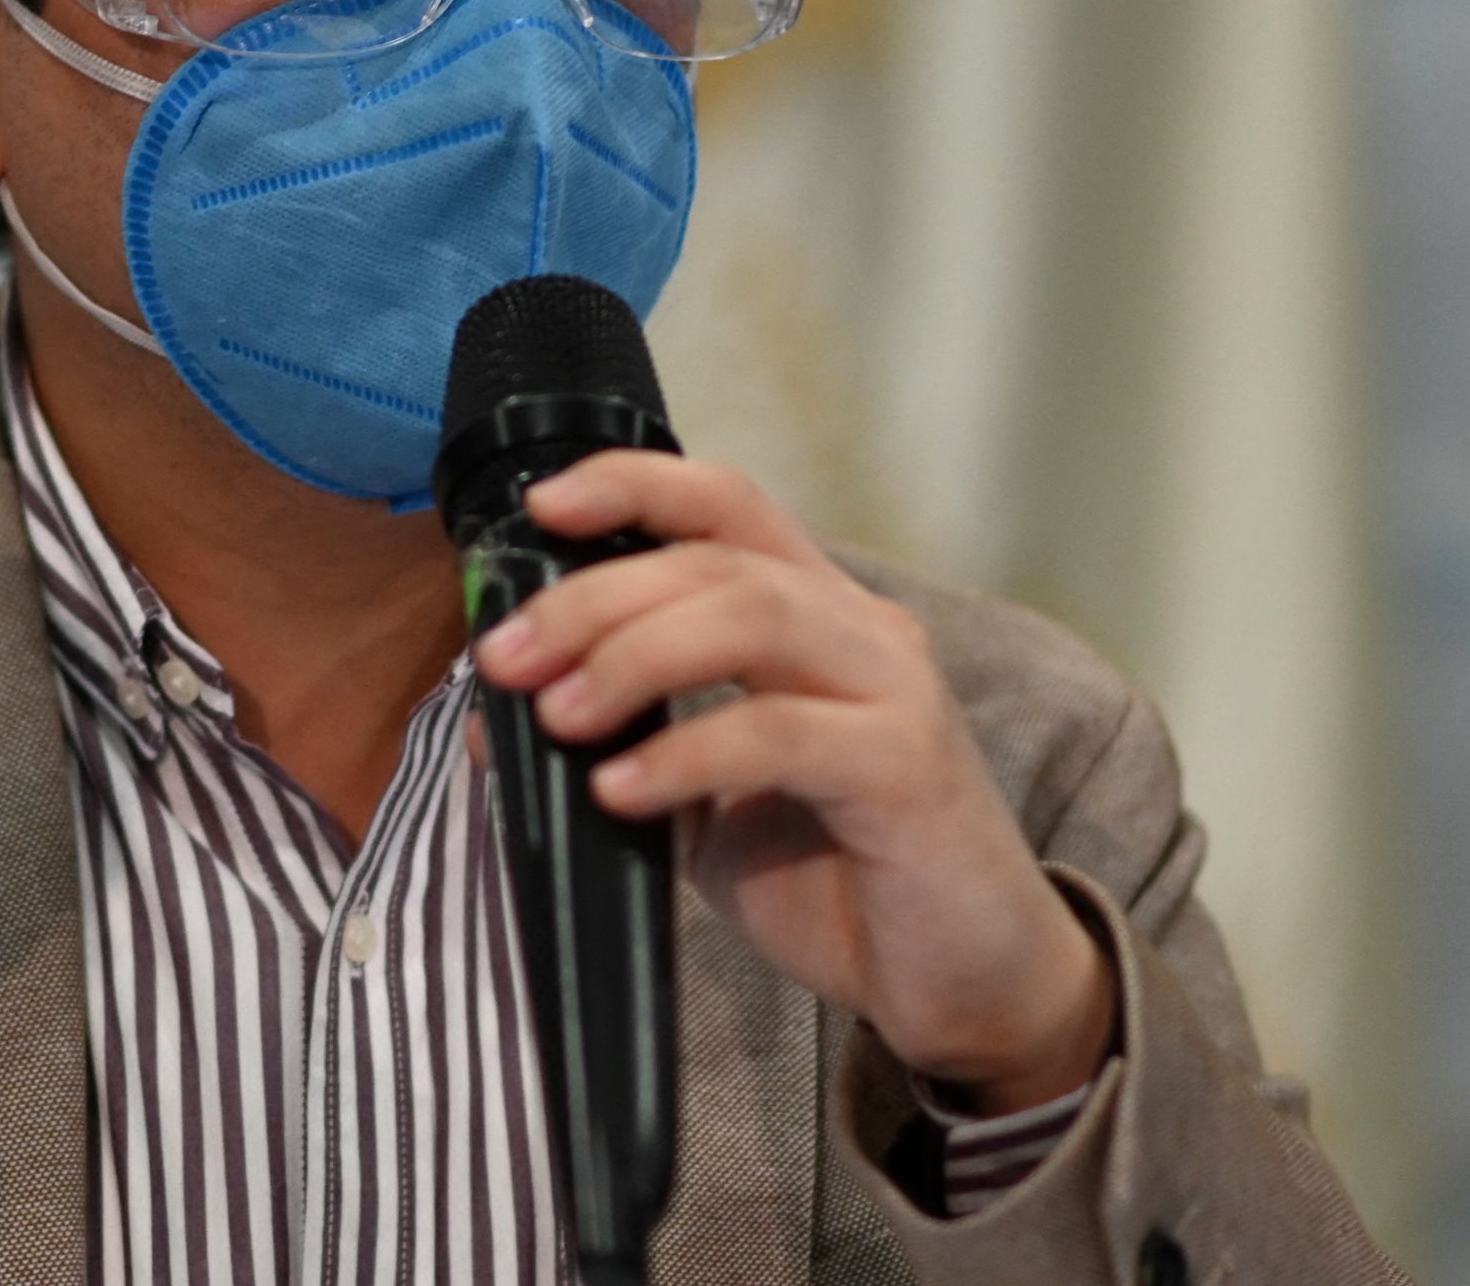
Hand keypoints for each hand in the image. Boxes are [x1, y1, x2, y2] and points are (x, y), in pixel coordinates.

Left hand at [470, 454, 1113, 1114]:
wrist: (969, 985)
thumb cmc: (842, 881)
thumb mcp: (710, 809)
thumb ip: (629, 749)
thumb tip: (499, 716)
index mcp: (817, 615)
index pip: (727, 504)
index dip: (633, 485)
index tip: (542, 506)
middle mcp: (863, 629)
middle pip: (716, 560)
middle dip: (594, 597)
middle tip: (506, 657)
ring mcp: (895, 691)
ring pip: (750, 616)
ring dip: (633, 654)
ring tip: (558, 716)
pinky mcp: (907, 768)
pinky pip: (779, 733)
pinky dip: (685, 753)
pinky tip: (619, 792)